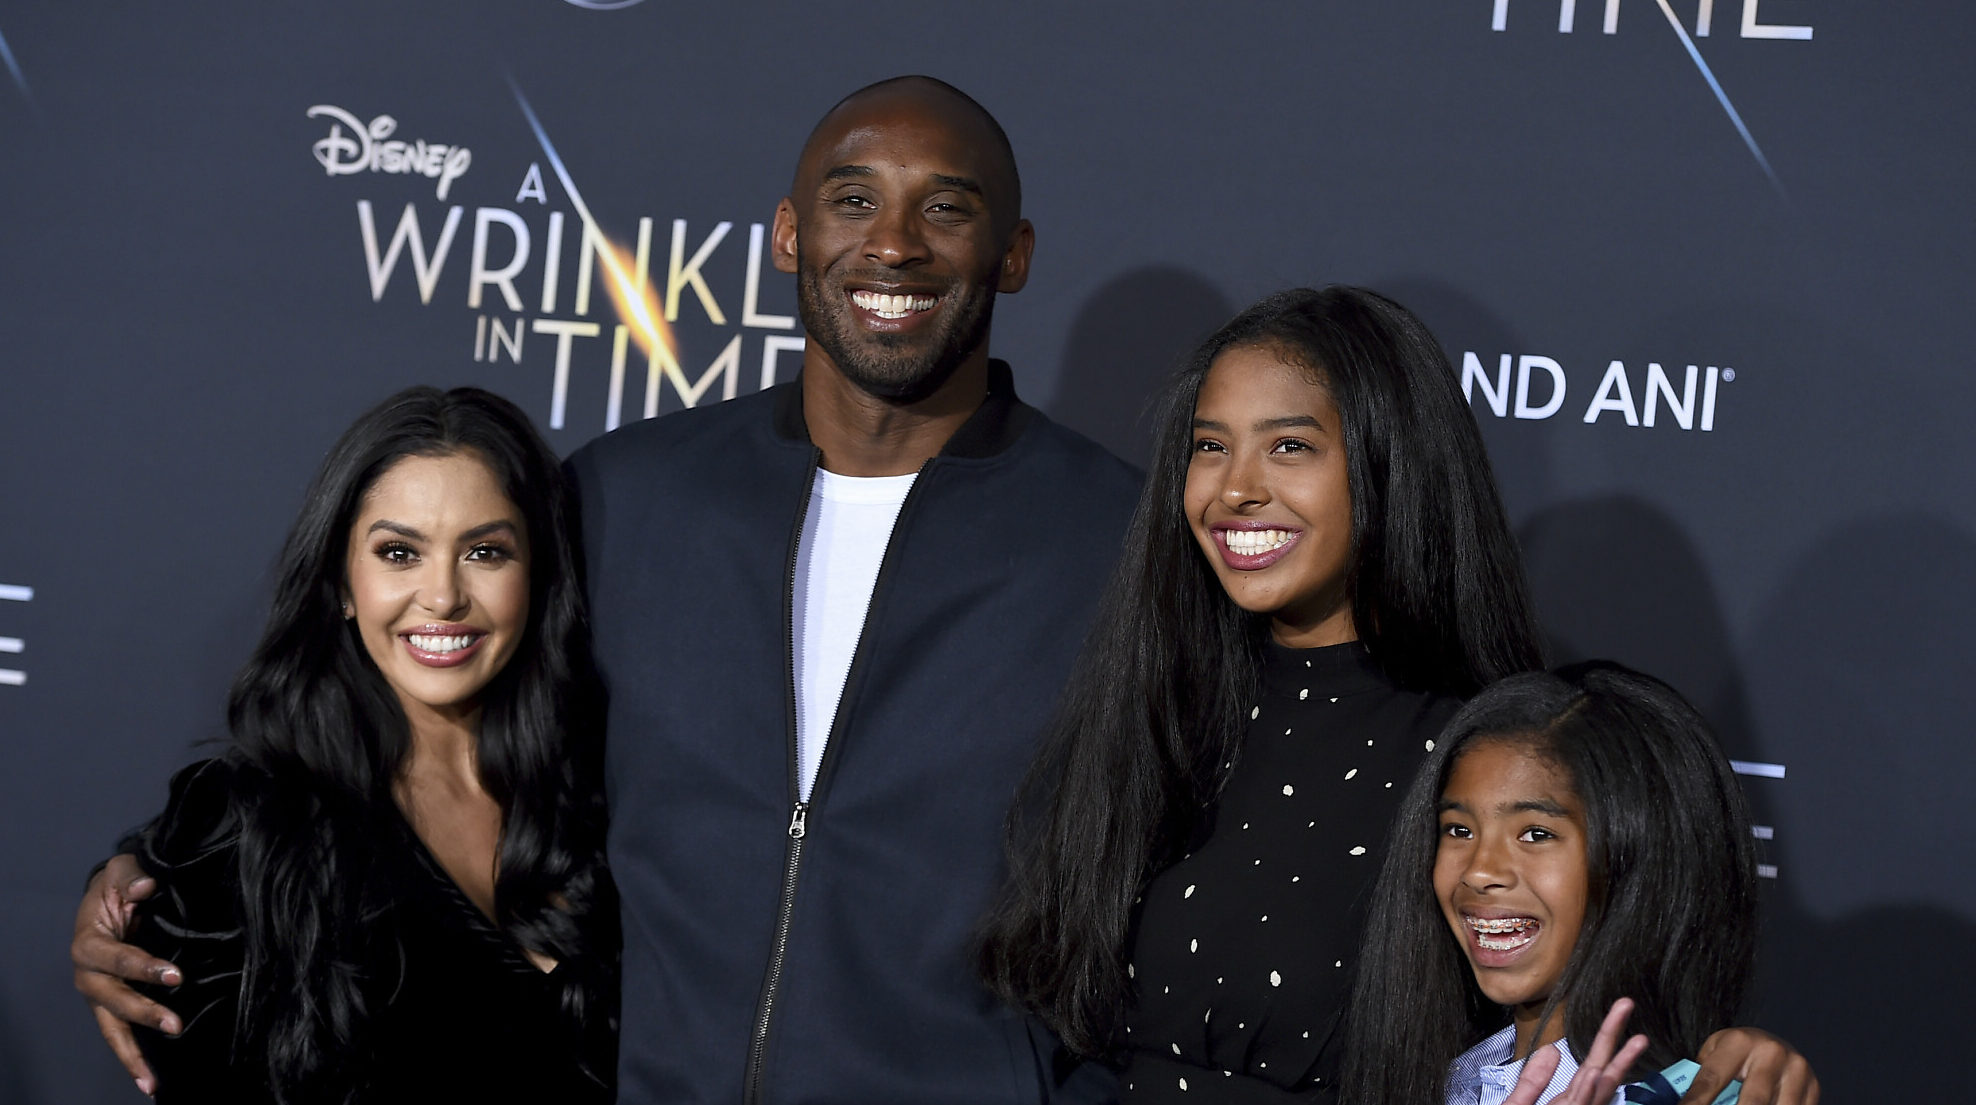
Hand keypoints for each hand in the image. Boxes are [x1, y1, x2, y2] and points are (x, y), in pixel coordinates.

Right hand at [71, 854, 179, 1095]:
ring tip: (152, 1083)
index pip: (116, 959)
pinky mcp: (113, 1005)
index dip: (143, 968)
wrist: (110, 897)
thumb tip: (145, 887)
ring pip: (111, 1029)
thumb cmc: (119, 884)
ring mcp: (99, 994)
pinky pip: (120, 1034)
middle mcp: (88, 975)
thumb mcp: (123, 870)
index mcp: (88, 943)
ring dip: (131, 1056)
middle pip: (112, 1000)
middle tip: (175, 1026)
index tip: (175, 976)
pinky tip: (151, 1082)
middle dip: (143, 1014)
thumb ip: (133, 876)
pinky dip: (133, 1058)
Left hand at [1505, 997, 1650, 1104]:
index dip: (1608, 1037)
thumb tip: (1552, 1050)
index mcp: (1569, 1103)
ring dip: (1615, 1068)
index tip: (1621, 1008)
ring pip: (1598, 1094)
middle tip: (1628, 1004)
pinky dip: (1589, 1093)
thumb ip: (1534, 1081)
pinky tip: (1598, 1075)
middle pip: (1603, 1074)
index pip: (1593, 1066)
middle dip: (1618, 1043)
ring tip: (1635, 1040)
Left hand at [1686, 1027, 1818, 1104]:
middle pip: (1752, 1101)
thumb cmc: (1737, 1052)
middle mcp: (1771, 1054)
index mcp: (1740, 1042)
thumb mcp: (1715, 1053)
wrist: (1773, 1044)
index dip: (1696, 1103)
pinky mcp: (1813, 1088)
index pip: (1712, 1080)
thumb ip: (1702, 1077)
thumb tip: (1679, 1100)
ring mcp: (1796, 1071)